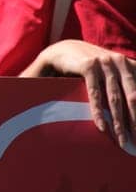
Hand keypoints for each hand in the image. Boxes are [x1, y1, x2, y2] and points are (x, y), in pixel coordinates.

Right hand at [25, 39, 135, 153]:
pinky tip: (102, 127)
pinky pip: (95, 94)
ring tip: (121, 140)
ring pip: (114, 99)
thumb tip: (133, 106)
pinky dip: (98, 112)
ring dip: (119, 122)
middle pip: (133, 98)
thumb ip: (127, 84)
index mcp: (130, 65)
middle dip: (135, 122)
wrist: (64, 51)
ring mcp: (104, 63)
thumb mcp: (113, 72)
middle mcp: (121, 62)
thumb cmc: (92, 67)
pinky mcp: (88, 66)